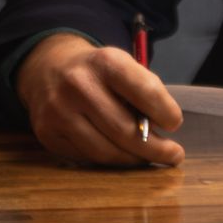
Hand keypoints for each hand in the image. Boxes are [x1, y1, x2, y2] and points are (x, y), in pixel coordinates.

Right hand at [14, 32, 183, 169]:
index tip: (175, 124)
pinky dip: (107, 159)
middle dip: (155, 148)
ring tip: (148, 158)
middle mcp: (78, 84)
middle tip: (173, 155)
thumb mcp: (122, 66)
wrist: (49, 68)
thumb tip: (161, 133)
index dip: (165, 112)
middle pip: (125, 130)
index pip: (146, 91)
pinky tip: (118, 154)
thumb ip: (143, 93)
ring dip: (133, 159)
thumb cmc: (98, 72)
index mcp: (105, 62)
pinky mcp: (47, 133)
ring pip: (105, 151)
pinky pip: (85, 157)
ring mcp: (59, 111)